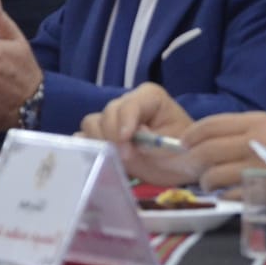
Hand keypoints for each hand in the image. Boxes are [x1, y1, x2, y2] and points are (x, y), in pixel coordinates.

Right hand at [81, 83, 199, 185]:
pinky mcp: (100, 138)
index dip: (125, 120)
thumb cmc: (183, 152)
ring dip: (101, 143)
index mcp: (150, 98)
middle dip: (114, 136)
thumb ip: (156, 141)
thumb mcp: (177, 146)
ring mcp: (112, 120)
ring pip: (91, 123)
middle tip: (126, 158)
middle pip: (109, 113)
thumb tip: (133, 140)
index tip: (126, 139)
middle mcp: (127, 104)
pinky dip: (88, 149)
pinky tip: (102, 161)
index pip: (131, 104)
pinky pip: (83, 138)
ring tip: (117, 160)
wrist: (178, 167)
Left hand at [182, 112, 265, 191]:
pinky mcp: (265, 190)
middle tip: (190, 167)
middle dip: (192, 161)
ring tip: (209, 184)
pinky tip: (227, 195)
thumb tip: (209, 139)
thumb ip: (244, 129)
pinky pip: (231, 194)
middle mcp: (256, 141)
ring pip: (214, 175)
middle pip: (206, 150)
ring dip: (206, 182)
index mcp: (257, 122)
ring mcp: (259, 167)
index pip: (211, 125)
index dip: (191, 135)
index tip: (183, 143)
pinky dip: (224, 196)